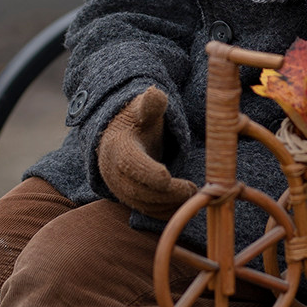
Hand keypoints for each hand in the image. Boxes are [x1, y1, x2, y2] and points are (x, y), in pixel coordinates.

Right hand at [97, 87, 196, 217]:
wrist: (120, 136)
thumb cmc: (138, 120)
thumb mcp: (144, 108)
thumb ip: (152, 104)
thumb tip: (154, 94)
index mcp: (118, 146)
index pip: (129, 164)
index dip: (147, 172)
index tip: (167, 176)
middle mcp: (114, 171)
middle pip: (138, 190)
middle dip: (166, 193)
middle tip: (191, 190)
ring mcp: (119, 188)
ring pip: (143, 204)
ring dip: (168, 204)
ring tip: (192, 195)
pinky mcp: (129, 199)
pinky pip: (146, 211)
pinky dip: (164, 212)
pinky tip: (183, 203)